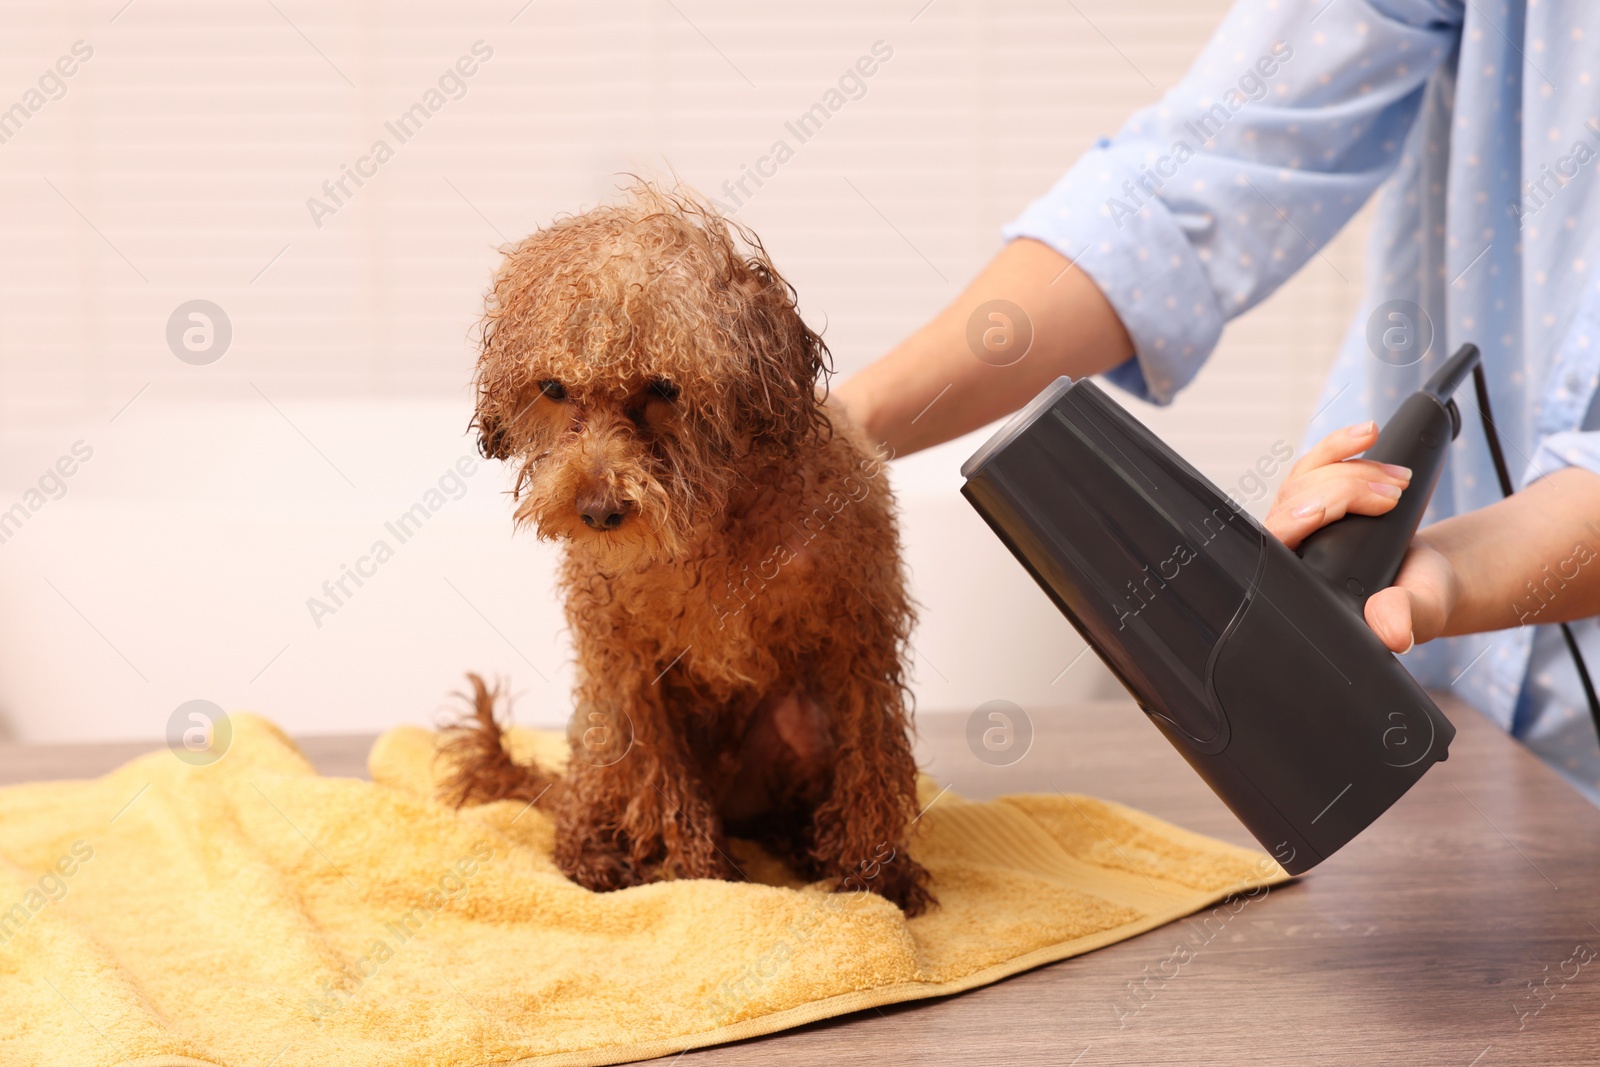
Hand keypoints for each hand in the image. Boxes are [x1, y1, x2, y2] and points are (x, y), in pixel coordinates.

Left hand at [1264, 422, 1450, 652]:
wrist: (1430, 574)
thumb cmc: (1420, 596)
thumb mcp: (1420, 609)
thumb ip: (1403, 618)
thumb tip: (1393, 634)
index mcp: (1301, 584)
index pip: (1276, 545)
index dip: (1292, 523)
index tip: (1322, 510)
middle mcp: (1292, 550)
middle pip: (1295, 501)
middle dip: (1346, 490)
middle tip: (1395, 496)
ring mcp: (1300, 521)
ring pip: (1306, 477)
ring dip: (1352, 468)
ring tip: (1400, 479)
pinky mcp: (1315, 496)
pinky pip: (1317, 462)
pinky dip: (1342, 445)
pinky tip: (1368, 433)